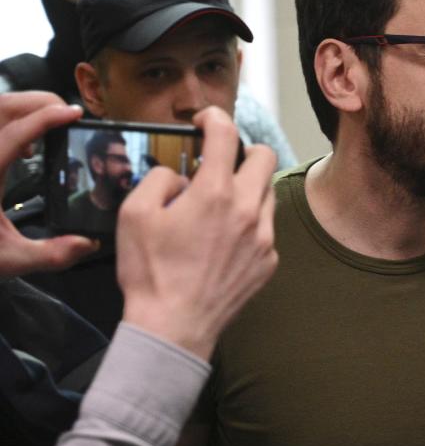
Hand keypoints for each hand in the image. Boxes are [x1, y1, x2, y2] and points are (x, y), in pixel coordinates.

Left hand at [0, 92, 97, 278]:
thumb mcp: (8, 260)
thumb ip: (51, 254)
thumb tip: (88, 242)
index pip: (17, 130)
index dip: (48, 117)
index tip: (75, 114)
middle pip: (3, 106)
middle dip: (39, 102)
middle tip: (67, 115)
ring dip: (25, 110)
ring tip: (47, 130)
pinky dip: (12, 122)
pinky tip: (25, 148)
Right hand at [116, 106, 277, 359]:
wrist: (174, 327)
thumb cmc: (151, 273)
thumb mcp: (134, 215)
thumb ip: (158, 180)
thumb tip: (178, 174)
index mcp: (214, 193)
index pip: (226, 134)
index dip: (214, 118)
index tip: (205, 121)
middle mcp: (247, 209)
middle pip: (265, 156)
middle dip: (244, 150)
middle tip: (221, 161)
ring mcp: (264, 236)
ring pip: (268, 192)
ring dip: (248, 187)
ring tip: (220, 202)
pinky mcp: (269, 260)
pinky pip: (267, 227)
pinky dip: (250, 222)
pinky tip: (226, 238)